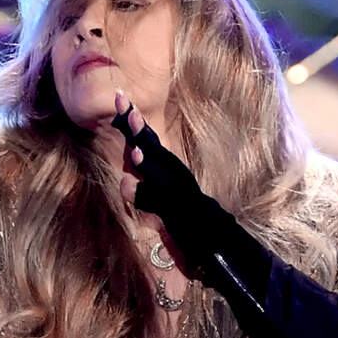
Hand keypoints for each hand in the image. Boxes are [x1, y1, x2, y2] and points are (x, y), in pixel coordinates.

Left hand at [111, 91, 229, 271]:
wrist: (216, 242)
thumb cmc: (185, 219)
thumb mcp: (159, 201)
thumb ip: (141, 190)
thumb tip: (123, 181)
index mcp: (169, 169)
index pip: (149, 140)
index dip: (134, 119)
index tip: (121, 95)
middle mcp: (175, 176)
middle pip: (154, 146)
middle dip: (137, 125)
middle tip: (123, 102)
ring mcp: (178, 194)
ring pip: (160, 173)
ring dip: (146, 159)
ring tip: (132, 147)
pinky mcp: (178, 214)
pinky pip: (158, 204)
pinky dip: (142, 195)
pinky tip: (126, 185)